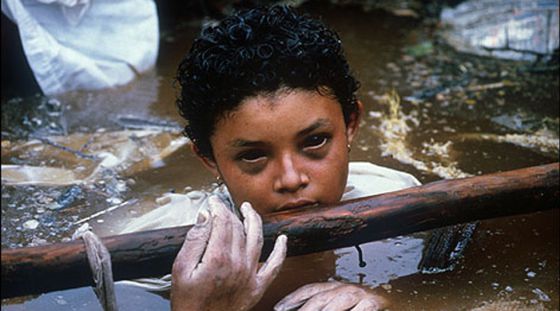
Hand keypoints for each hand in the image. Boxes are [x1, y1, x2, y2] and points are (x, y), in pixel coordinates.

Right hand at [171, 196, 287, 310]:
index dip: (218, 207)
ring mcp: (251, 275)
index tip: (212, 202)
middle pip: (238, 228)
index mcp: (218, 257)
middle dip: (230, 212)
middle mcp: (238, 263)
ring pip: (257, 239)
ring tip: (248, 209)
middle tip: (222, 206)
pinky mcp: (258, 287)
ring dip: (254, 220)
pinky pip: (275, 265)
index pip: (223, 221)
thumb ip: (194, 240)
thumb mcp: (180, 269)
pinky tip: (283, 238)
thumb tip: (206, 216)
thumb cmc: (187, 301)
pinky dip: (281, 251)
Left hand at [274, 281, 384, 310]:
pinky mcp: (374, 304)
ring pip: (335, 303)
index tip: (279, 308)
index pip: (311, 290)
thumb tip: (298, 310)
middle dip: (304, 309)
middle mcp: (347, 288)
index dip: (294, 298)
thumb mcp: (342, 306)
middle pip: (320, 298)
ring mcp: (361, 295)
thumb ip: (325, 306)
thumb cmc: (364, 308)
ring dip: (317, 309)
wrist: (396, 305)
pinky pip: (358, 309)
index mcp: (337, 288)